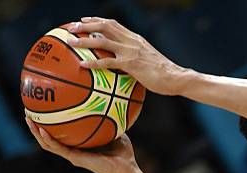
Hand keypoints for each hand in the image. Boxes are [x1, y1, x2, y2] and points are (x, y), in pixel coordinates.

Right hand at [26, 117, 136, 172]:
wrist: (126, 169)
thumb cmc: (123, 153)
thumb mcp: (116, 129)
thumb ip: (109, 117)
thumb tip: (108, 100)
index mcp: (80, 145)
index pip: (62, 133)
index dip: (52, 123)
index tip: (44, 108)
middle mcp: (73, 150)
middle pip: (49, 138)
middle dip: (38, 125)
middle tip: (28, 111)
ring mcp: (73, 155)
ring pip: (48, 144)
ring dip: (36, 132)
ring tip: (28, 118)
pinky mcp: (75, 159)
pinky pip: (58, 148)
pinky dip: (48, 139)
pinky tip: (41, 129)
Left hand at [67, 17, 182, 94]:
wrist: (176, 77)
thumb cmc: (165, 74)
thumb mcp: (150, 61)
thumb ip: (138, 59)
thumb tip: (130, 67)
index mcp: (136, 39)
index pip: (114, 24)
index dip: (98, 21)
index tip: (85, 20)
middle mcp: (131, 41)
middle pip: (105, 26)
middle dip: (86, 25)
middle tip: (71, 27)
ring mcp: (130, 52)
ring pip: (102, 41)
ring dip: (84, 40)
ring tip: (70, 41)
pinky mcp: (131, 64)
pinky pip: (107, 62)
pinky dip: (93, 62)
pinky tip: (82, 64)